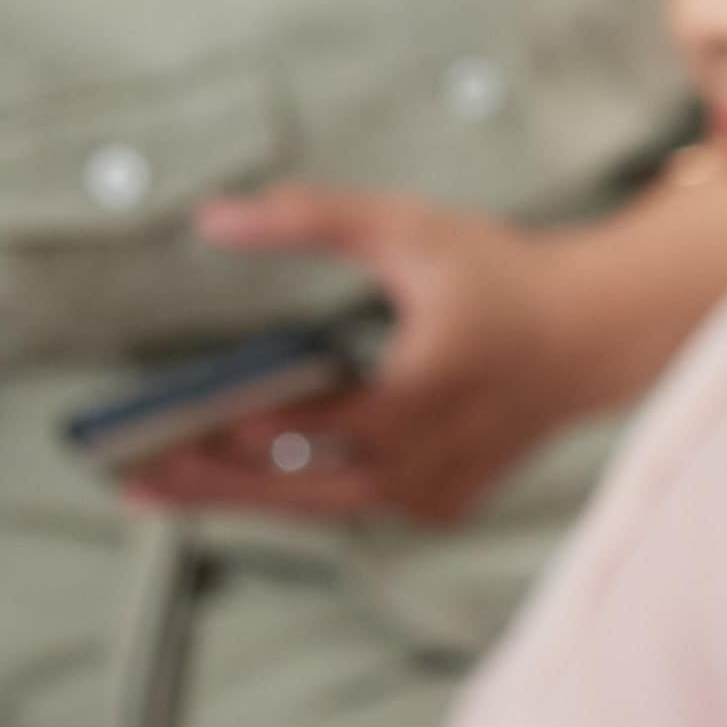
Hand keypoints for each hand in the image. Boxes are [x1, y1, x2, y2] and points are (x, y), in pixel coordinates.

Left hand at [130, 185, 622, 528]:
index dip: (258, 432)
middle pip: (306, 489)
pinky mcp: (438, 507)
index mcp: (432, 387)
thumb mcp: (406, 228)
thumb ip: (309, 218)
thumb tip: (212, 218)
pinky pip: (345, 507)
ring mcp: (438, 493)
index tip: (185, 427)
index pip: (329, 426)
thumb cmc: (497, 275)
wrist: (593, 336)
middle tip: (132, 479)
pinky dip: (288, 494)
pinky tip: (220, 481)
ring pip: (318, 508)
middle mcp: (435, 457)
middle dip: (216, 484)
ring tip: (154, 485)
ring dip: (238, 497)